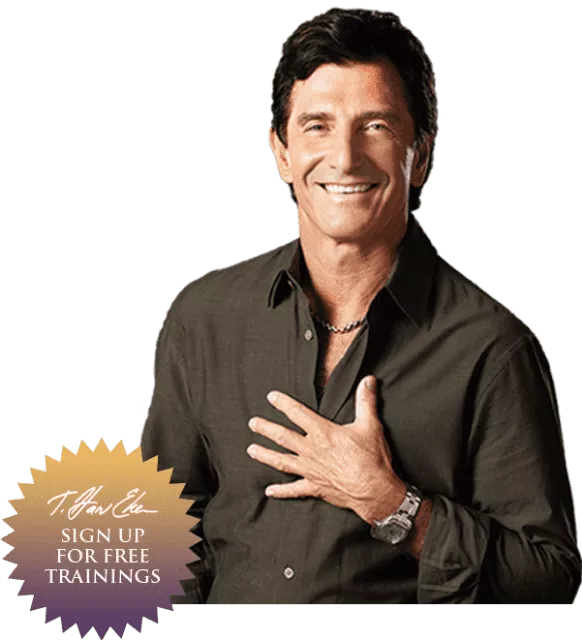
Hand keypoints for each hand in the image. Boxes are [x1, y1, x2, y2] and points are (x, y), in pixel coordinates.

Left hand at [246, 375, 407, 523]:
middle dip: (266, 429)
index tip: (271, 397)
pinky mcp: (314, 487)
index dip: (283, 403)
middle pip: (283, 437)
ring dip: (265, 455)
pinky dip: (281, 491)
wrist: (375, 490)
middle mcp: (311, 450)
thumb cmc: (372, 458)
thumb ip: (366, 401)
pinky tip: (269, 491)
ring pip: (282, 461)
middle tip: (252, 423)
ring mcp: (310, 470)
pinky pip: (293, 490)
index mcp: (323, 432)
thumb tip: (368, 380)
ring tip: (251, 450)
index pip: (298, 413)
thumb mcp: (370, 425)